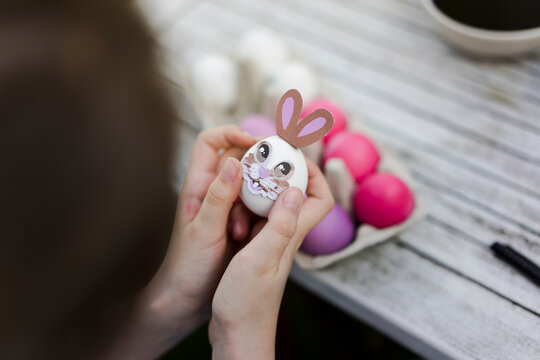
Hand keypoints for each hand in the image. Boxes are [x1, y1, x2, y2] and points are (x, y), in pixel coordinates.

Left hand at [103, 125, 255, 358]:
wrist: (184, 300)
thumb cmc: (186, 267)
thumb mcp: (204, 231)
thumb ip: (219, 197)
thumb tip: (235, 162)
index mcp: (197, 186)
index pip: (210, 141)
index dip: (232, 133)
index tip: (256, 143)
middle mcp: (211, 191)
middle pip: (238, 159)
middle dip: (255, 166)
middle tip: (273, 177)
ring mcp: (224, 207)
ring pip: (250, 184)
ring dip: (257, 197)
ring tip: (247, 225)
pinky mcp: (235, 223)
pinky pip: (255, 206)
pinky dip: (260, 214)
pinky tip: (252, 234)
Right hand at [209, 159, 333, 359]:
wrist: (237, 333)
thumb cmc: (246, 303)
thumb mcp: (260, 259)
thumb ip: (278, 226)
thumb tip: (294, 190)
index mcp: (291, 235)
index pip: (320, 199)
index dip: (314, 174)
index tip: (294, 157)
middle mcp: (285, 236)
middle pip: (299, 195)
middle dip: (287, 171)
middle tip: (267, 155)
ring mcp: (271, 243)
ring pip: (276, 204)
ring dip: (265, 185)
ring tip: (246, 171)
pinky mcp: (255, 250)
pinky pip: (258, 216)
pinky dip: (249, 202)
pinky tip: (232, 200)